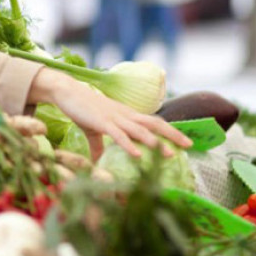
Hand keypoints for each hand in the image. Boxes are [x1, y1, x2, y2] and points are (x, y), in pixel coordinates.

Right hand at [28, 68, 191, 160]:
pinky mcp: (101, 122)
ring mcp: (114, 118)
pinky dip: (129, 145)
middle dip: (172, 134)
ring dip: (155, 142)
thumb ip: (98, 146)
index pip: (153, 121)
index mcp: (126, 115)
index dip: (169, 130)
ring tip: (169, 154)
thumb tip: (98, 163)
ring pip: (140, 130)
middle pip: (154, 124)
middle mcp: (125, 115)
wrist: (66, 92)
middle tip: (189, 145)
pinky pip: (118, 135)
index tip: (184, 141)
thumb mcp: (93, 129)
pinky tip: (137, 155)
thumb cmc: (81, 108)